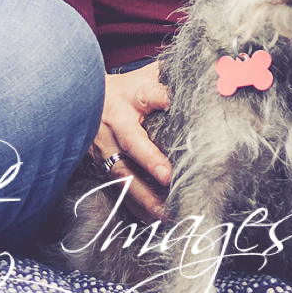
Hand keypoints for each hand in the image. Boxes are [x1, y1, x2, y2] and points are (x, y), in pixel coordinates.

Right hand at [90, 65, 172, 220]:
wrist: (81, 99)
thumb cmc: (126, 90)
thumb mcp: (144, 76)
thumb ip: (169, 77)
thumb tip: (209, 72)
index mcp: (131, 97)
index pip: (148, 95)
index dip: (162, 98)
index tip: (175, 104)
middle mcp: (115, 123)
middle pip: (131, 142)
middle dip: (149, 160)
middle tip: (169, 177)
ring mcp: (104, 147)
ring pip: (121, 174)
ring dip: (143, 195)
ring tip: (164, 212)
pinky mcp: (100, 165)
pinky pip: (116, 188)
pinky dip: (133, 206)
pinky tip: (151, 219)